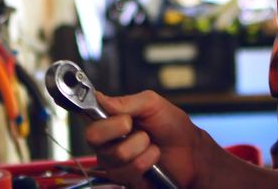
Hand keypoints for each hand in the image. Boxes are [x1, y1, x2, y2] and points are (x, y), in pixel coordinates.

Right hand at [85, 90, 202, 187]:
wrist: (191, 152)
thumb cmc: (172, 127)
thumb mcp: (152, 104)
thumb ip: (126, 101)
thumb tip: (100, 98)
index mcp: (111, 117)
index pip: (87, 113)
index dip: (92, 112)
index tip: (115, 114)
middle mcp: (107, 139)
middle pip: (92, 136)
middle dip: (117, 129)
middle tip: (132, 125)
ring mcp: (113, 160)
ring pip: (114, 154)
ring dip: (140, 146)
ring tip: (150, 143)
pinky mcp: (123, 178)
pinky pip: (127, 170)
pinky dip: (146, 160)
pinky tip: (152, 158)